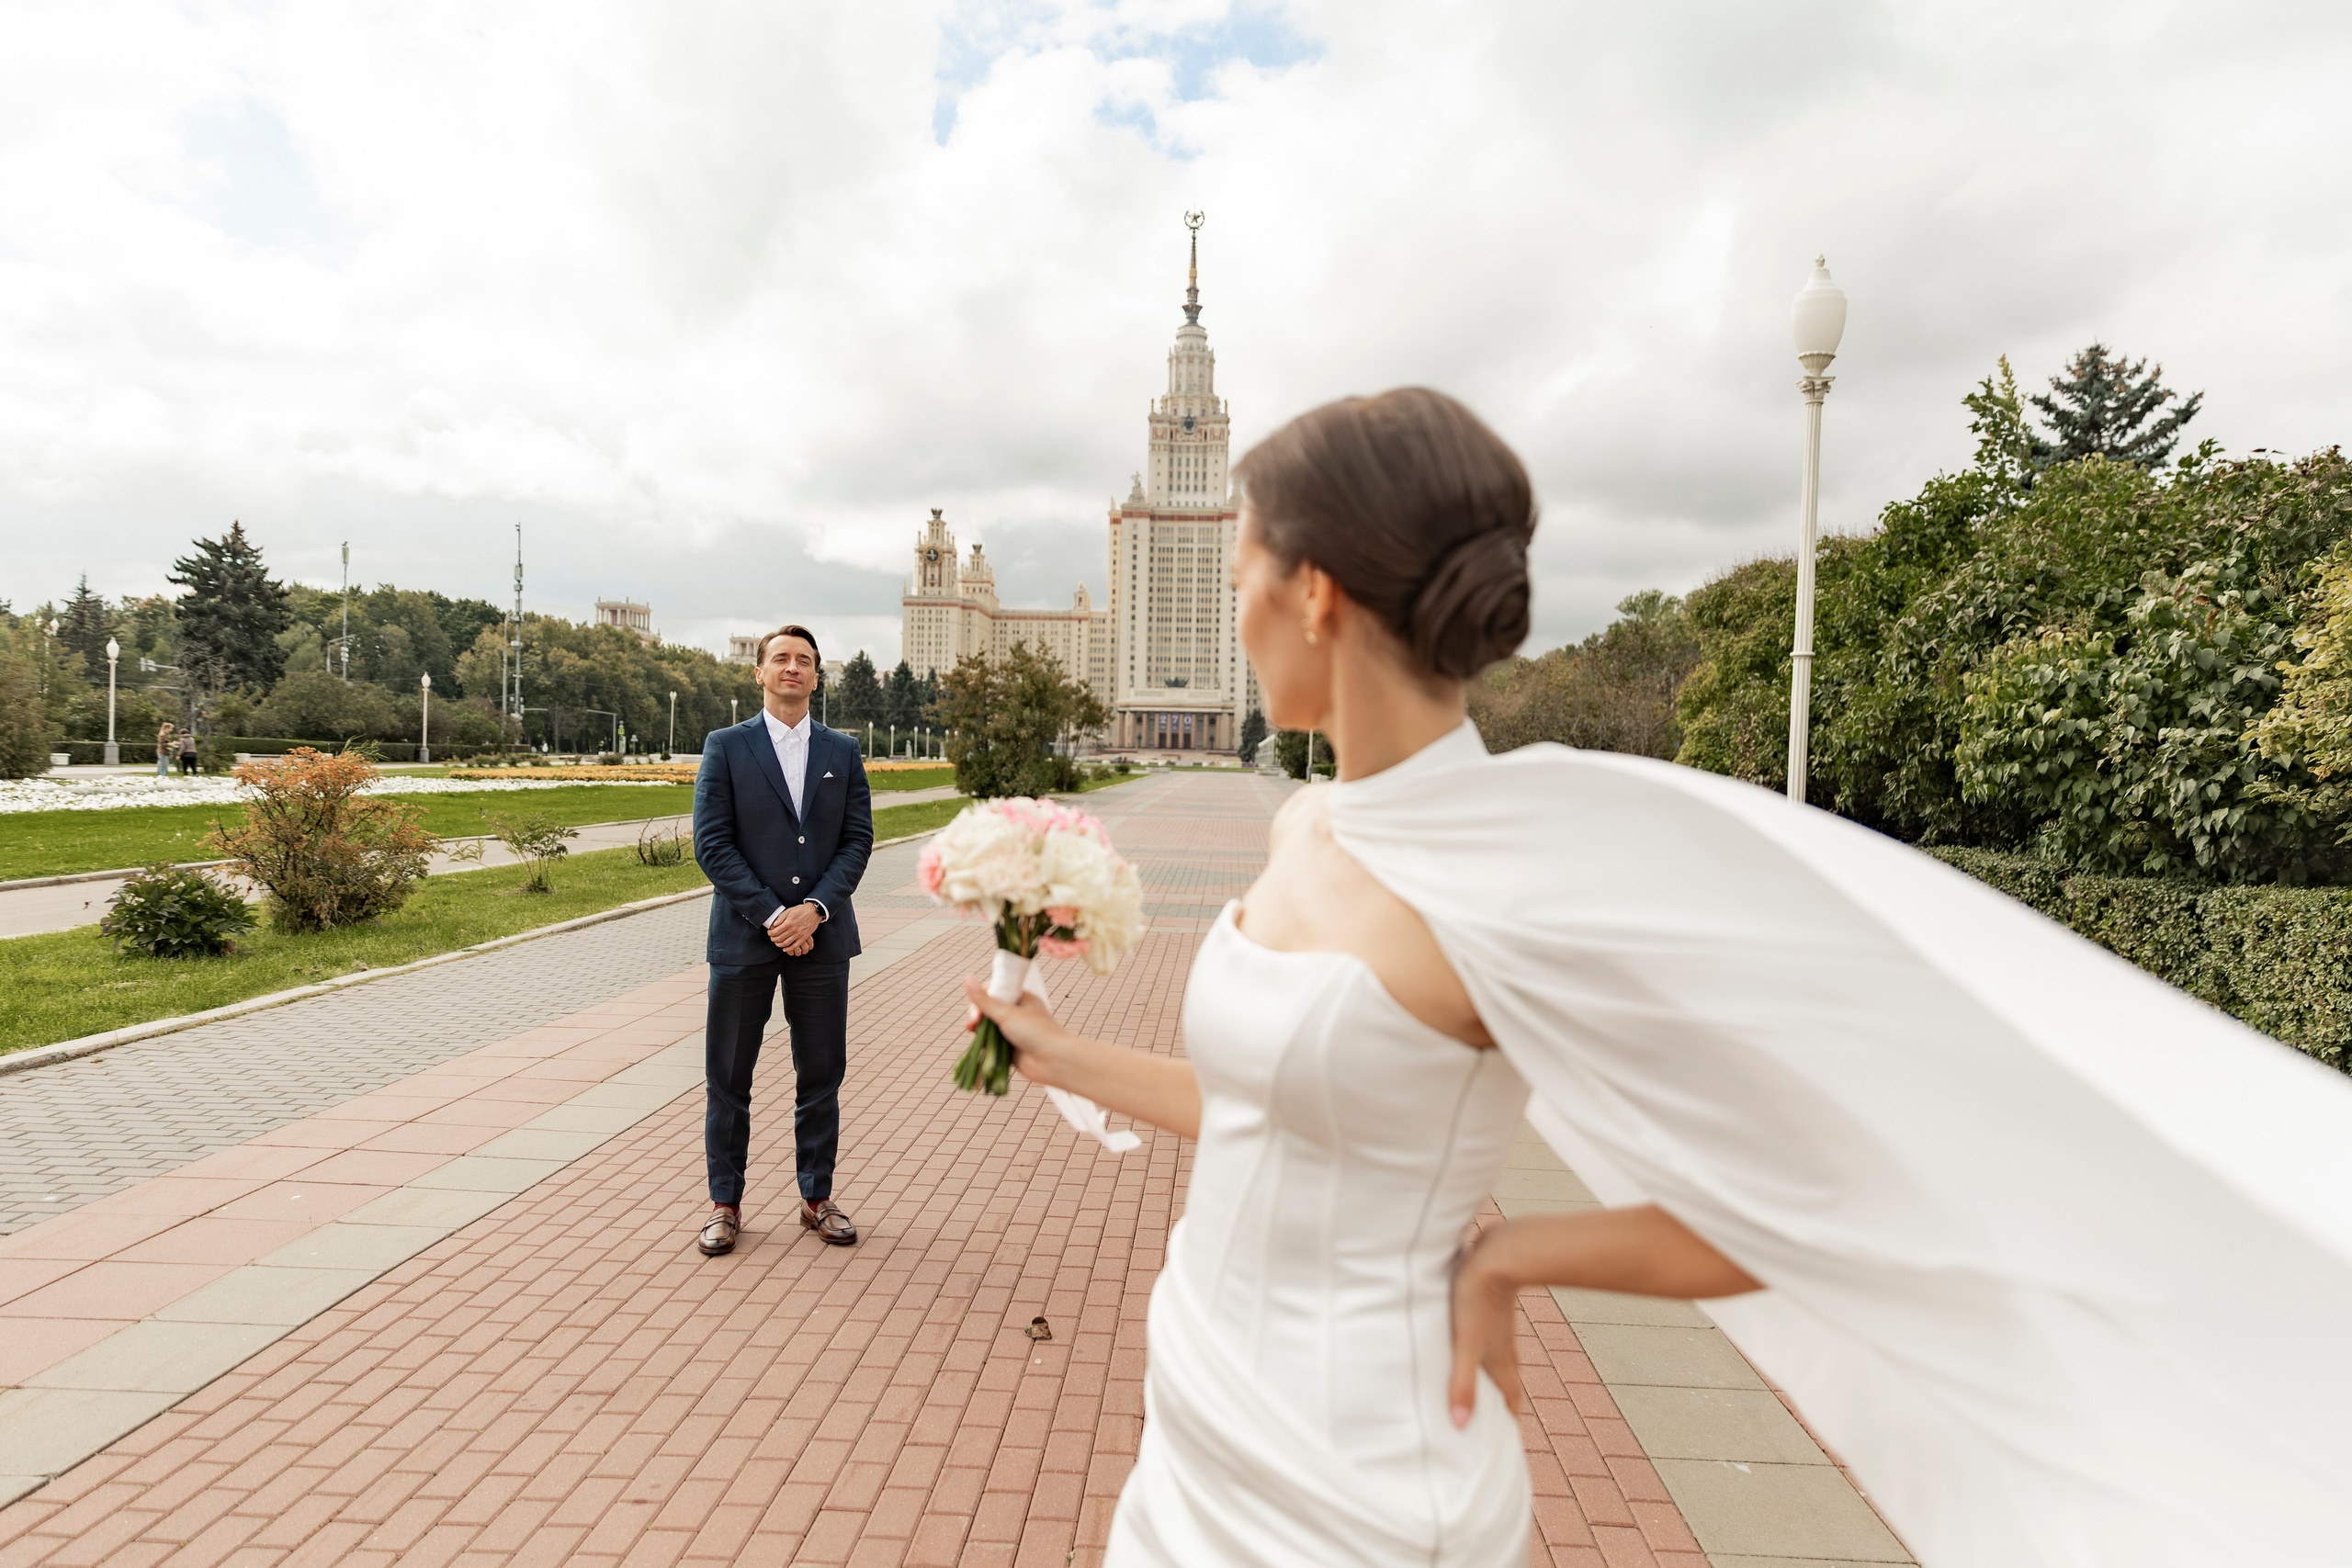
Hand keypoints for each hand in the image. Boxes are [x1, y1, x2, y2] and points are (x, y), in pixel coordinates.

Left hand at [768, 903, 820, 955]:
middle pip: (779, 938)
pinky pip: (795, 946)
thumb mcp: (789, 910)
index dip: (770, 933)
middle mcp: (793, 929)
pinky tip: (785, 948)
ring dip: (779, 945)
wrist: (814, 912)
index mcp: (788, 923)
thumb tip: (774, 924)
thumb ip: (781, 917)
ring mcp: (799, 934)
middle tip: (772, 938)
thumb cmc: (801, 910)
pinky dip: (789, 948)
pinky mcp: (804, 937)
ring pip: (786, 943)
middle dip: (773, 939)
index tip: (769, 933)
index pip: (776, 931)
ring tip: (777, 943)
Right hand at [962, 977, 1074, 1087]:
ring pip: (989, 1027)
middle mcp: (1017, 1014)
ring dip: (978, 1027)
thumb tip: (968, 978)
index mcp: (1021, 999)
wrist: (1053, 1061)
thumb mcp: (1007, 1013)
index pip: (995, 991)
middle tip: (975, 1020)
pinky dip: (984, 1042)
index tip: (977, 1005)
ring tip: (971, 1029)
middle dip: (978, 1013)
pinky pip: (991, 1043)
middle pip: (989, 1009)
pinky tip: (977, 1042)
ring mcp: (1013, 1032)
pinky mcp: (1009, 1049)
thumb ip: (985, 1000)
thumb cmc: (1035, 1032)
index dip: (983, 996)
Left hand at [1447, 1228, 1523, 1430]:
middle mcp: (1503, 1347)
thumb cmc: (1478, 1298)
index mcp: (1498, 1360)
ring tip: (1485, 1383)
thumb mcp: (1465, 1344)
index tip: (1508, 1439)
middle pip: (1508, 1380)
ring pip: (1501, 1356)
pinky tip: (1477, 1338)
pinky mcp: (1494, 1305)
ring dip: (1495, 1373)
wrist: (1499, 1253)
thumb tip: (1460, 1425)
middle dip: (1503, 1400)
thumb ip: (1462, 1383)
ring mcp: (1500, 1326)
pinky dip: (1487, 1346)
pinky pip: (1493, 1334)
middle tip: (1498, 1416)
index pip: (1510, 1399)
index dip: (1509, 1418)